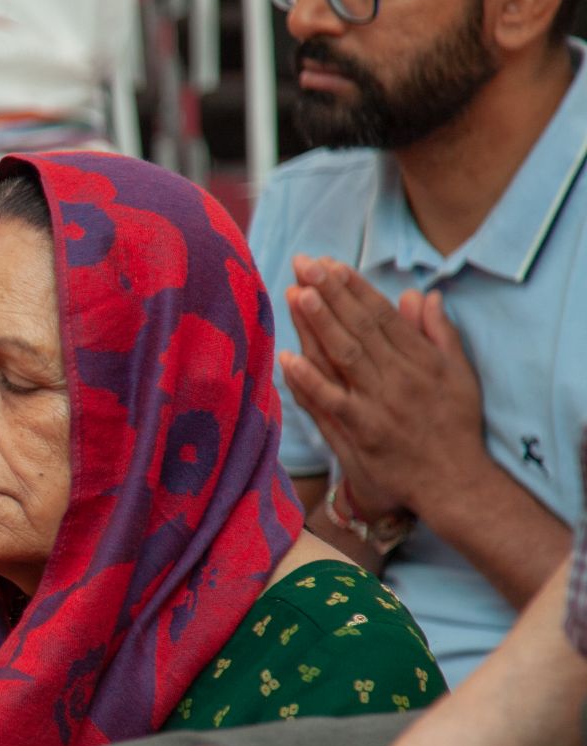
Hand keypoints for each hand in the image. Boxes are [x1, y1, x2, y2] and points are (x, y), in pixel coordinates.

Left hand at [280, 257, 486, 516]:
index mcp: (422, 360)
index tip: (330, 263)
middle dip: (331, 293)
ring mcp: (379, 404)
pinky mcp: (363, 432)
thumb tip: (422, 295)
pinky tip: (287, 358)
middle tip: (305, 263)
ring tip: (298, 293)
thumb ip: (438, 333)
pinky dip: (309, 381)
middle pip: (360, 328)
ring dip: (320, 325)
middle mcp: (400, 377)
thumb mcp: (459, 374)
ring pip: (344, 356)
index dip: (354, 287)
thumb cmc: (455, 426)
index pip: (382, 315)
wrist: (454, 482)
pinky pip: (331, 402)